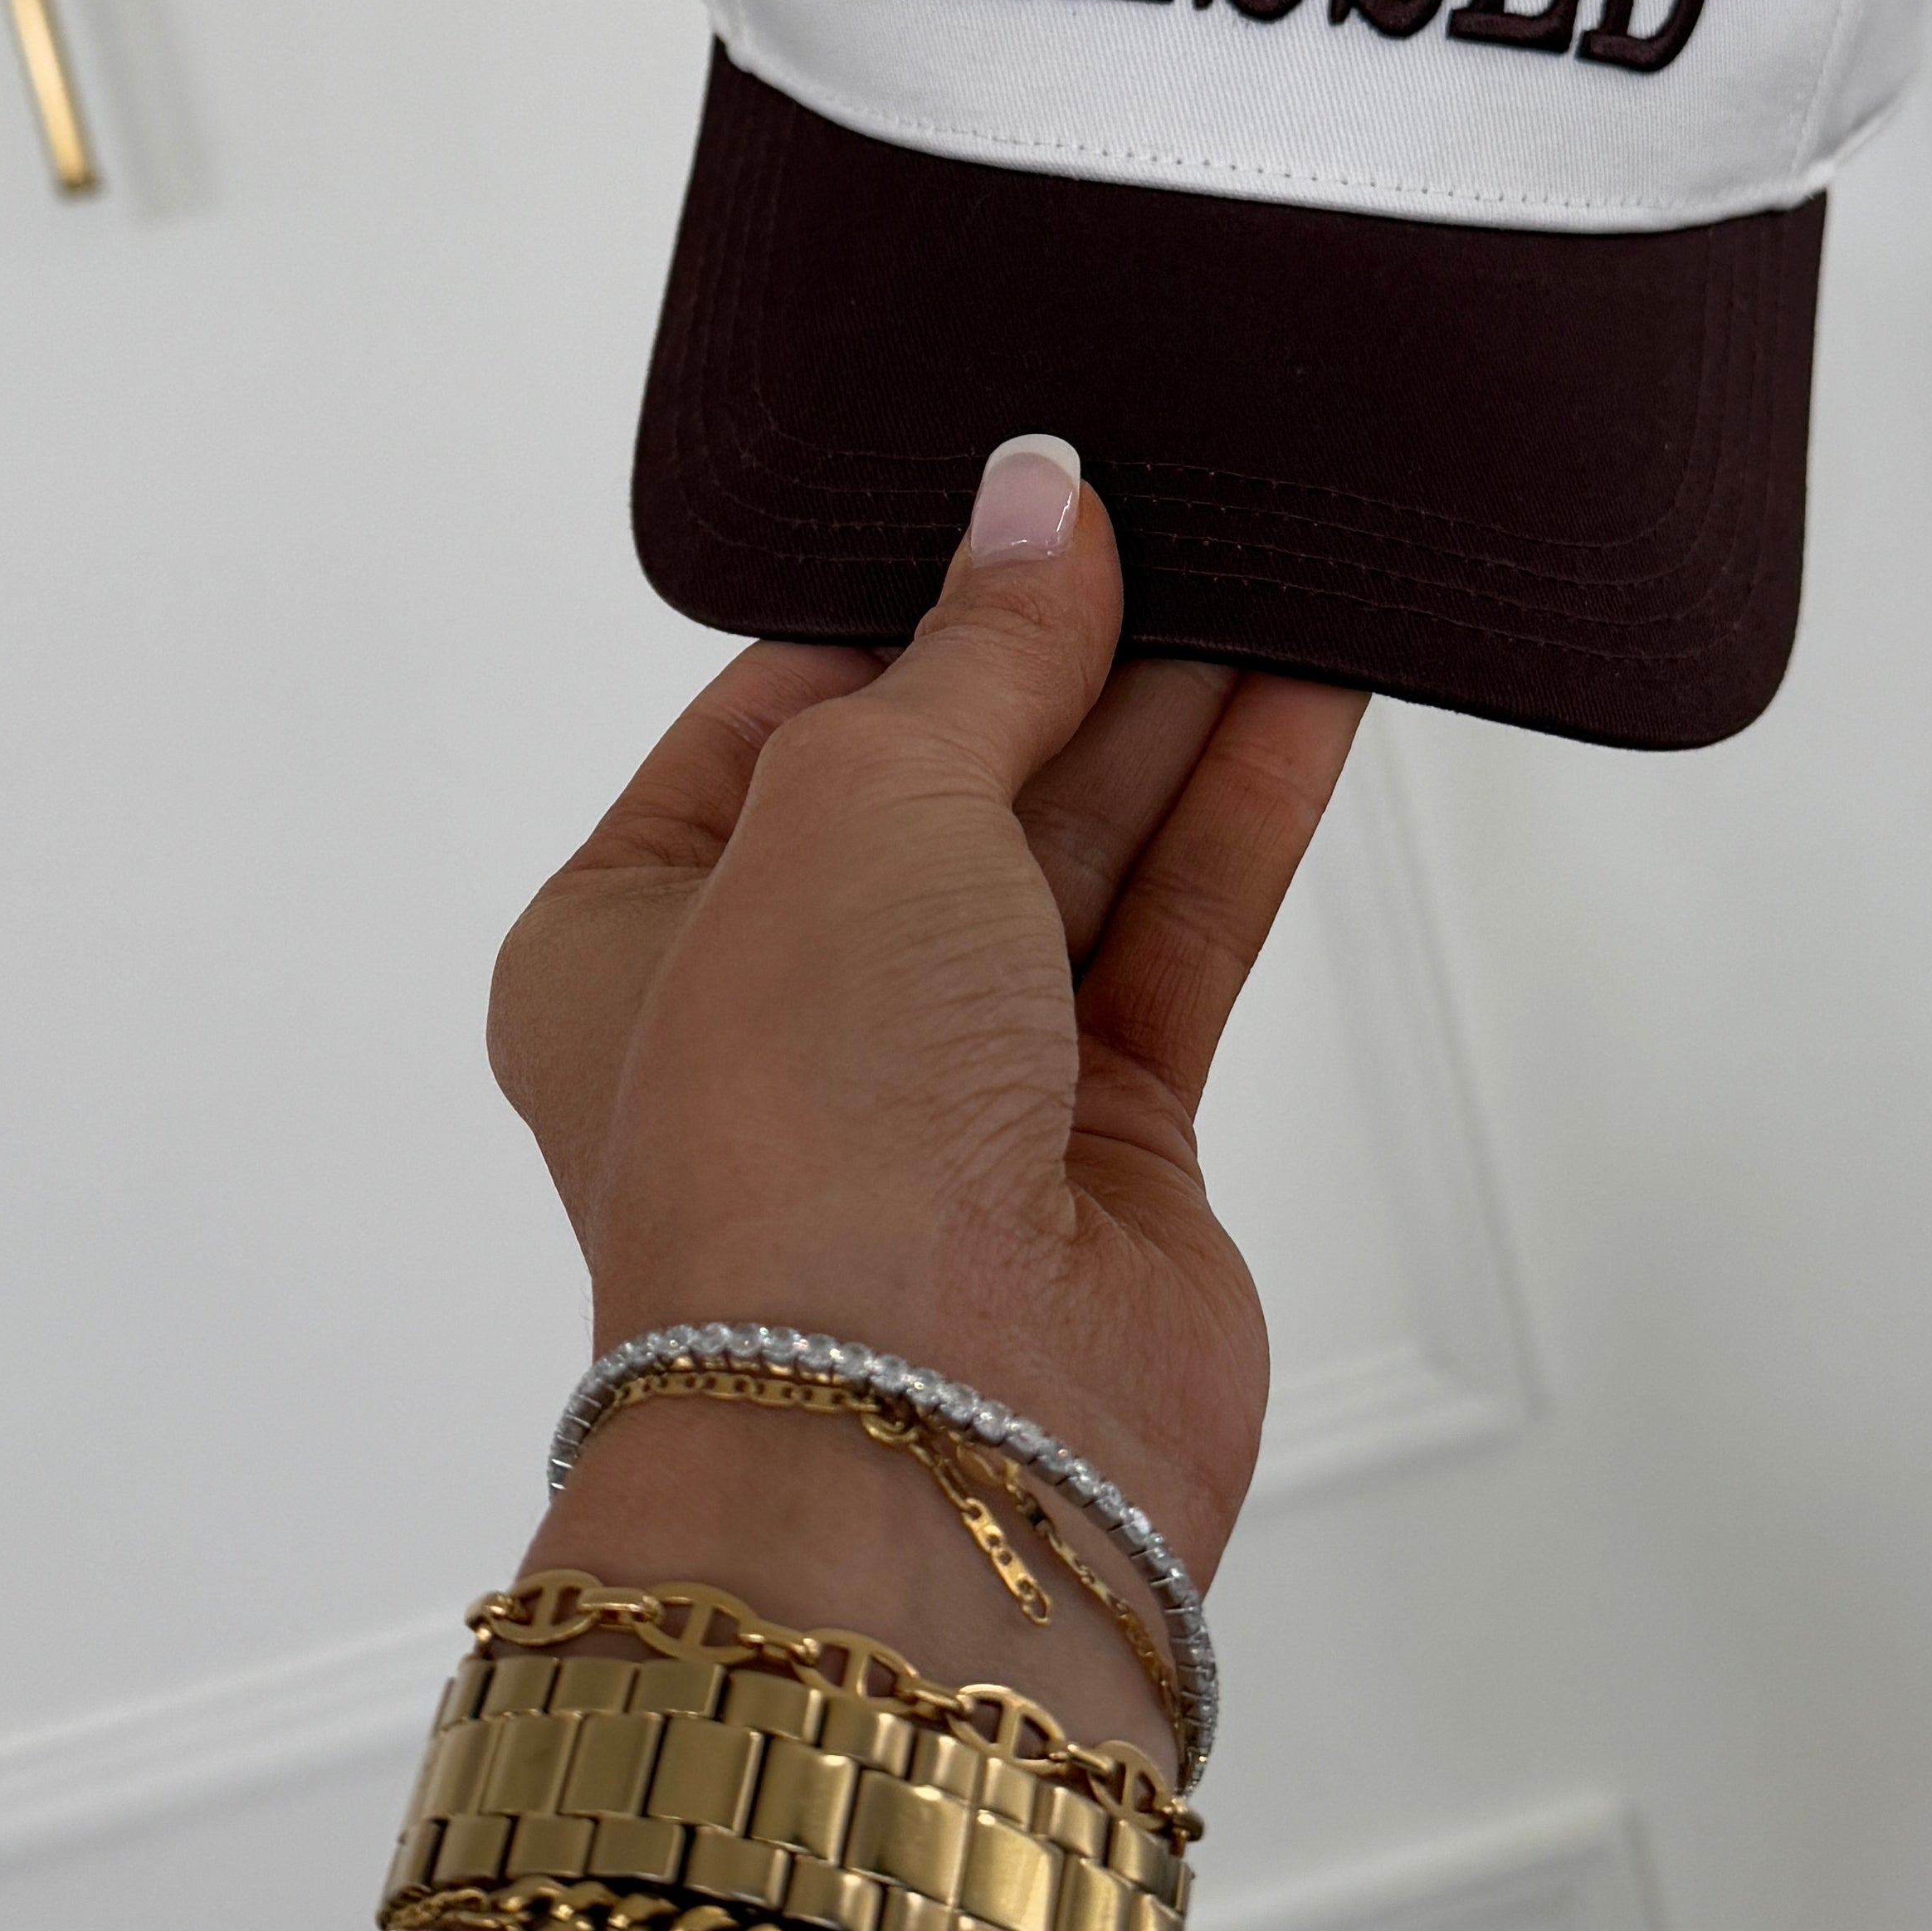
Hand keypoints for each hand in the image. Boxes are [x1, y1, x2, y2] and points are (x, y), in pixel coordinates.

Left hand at [488, 436, 1365, 1593]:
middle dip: (1061, 652)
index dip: (901, 604)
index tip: (1021, 499)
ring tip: (1274, 562)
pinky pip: (1176, 941)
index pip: (772, 720)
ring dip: (1174, 715)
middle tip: (1175, 511)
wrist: (927, 1431)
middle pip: (945, 781)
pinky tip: (1308, 694)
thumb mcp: (856, 800)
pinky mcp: (1100, 1156)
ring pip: (1077, 857)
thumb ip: (972, 649)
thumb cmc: (802, 1134)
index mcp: (623, 939)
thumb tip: (1039, 502)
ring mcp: (944, 1095)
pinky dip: (1239, 815)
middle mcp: (779, 1020)